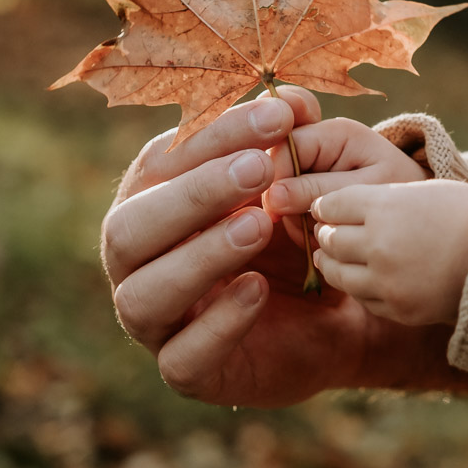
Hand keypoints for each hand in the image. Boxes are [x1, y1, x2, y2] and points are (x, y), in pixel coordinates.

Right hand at [100, 87, 467, 405]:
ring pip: (145, 294)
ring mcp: (155, 319)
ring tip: (260, 227)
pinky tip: (258, 290)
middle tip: (259, 169)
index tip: (278, 116)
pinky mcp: (186, 371)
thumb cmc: (298, 235)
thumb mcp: (304, 181)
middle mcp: (137, 260)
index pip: (162, 162)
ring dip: (200, 256)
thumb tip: (293, 96)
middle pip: (131, 227)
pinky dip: (218, 323)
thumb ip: (292, 140)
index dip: (216, 136)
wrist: (337, 315)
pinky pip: (182, 357)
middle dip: (194, 195)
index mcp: (151, 200)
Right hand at [262, 116, 429, 230]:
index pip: (284, 146)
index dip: (274, 177)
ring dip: (294, 219)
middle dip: (287, 203)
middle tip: (312, 226)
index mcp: (334, 132)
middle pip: (274, 170)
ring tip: (327, 230)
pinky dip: (300, 225)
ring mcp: (311, 166)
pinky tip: (323, 232)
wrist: (419, 206)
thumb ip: (323, 191)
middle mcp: (318, 143)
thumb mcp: (367, 189)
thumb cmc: (401, 190)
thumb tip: (274, 197)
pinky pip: (288, 208)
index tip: (280, 212)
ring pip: (278, 194)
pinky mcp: (309, 188)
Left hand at [309, 180, 467, 324]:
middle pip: (329, 238)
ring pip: (337, 272)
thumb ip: (378, 198)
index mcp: (385, 206)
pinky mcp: (397, 308)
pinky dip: (359, 285)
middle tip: (330, 230)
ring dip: (333, 262)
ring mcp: (386, 280)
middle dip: (328, 233)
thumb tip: (336, 209)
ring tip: (336, 255)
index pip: (331, 205)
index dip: (327, 206)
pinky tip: (365, 276)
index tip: (328, 208)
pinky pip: (362, 297)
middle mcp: (379, 244)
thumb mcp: (422, 191)